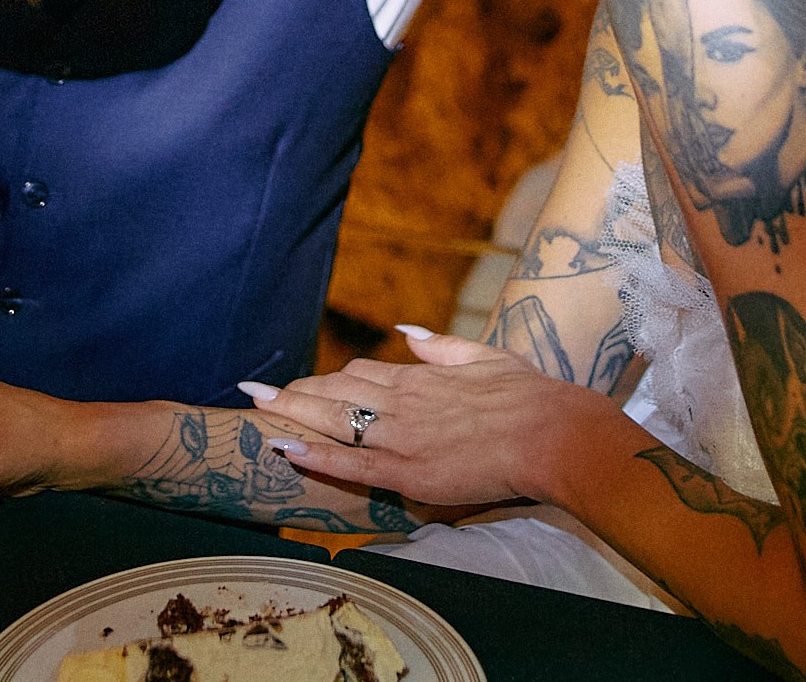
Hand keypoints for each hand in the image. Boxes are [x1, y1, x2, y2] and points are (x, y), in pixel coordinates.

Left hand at [250, 328, 621, 507]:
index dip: (326, 379)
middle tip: (255, 390)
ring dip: (290, 413)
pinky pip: (350, 463)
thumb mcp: (485, 356)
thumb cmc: (528, 396)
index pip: (360, 374)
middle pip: (335, 393)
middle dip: (292, 391)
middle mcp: (402, 403)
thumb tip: (407, 333)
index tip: (301, 381)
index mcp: (421, 378)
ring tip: (255, 410)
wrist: (551, 433)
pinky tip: (284, 447)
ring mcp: (401, 438)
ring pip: (334, 422)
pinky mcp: (408, 472)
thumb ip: (441, 346)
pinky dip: (314, 454)